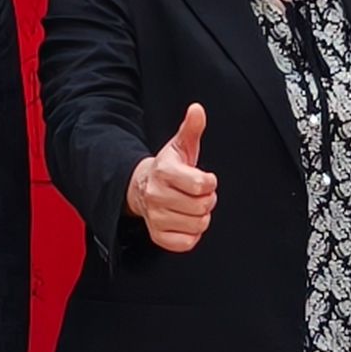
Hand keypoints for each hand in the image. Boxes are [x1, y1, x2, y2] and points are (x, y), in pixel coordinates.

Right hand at [128, 103, 217, 251]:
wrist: (140, 189)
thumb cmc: (168, 168)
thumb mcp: (179, 146)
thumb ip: (191, 128)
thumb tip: (197, 109)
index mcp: (164, 172)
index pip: (201, 184)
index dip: (209, 182)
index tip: (204, 179)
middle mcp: (156, 195)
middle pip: (202, 207)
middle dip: (207, 200)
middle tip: (198, 194)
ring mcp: (155, 217)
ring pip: (198, 225)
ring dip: (201, 217)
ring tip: (191, 206)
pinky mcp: (157, 236)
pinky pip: (187, 243)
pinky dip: (192, 235)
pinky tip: (186, 221)